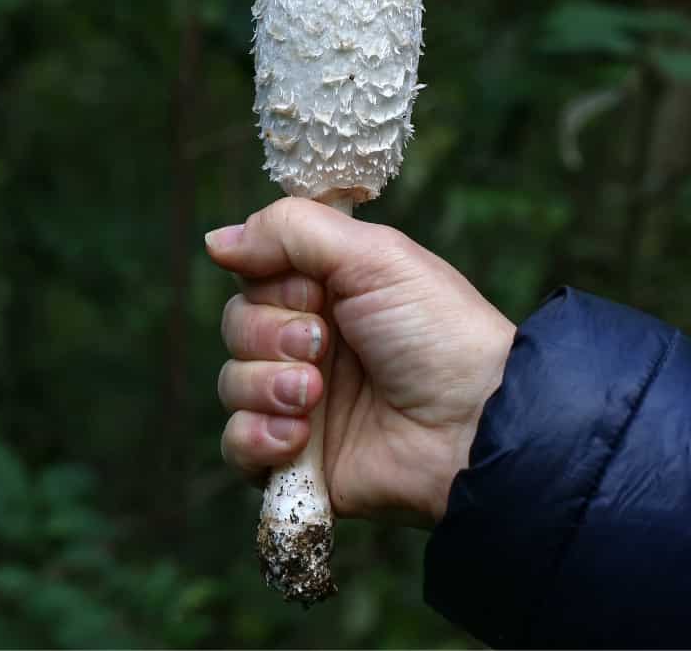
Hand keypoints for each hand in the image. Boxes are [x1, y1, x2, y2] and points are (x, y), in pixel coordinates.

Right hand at [205, 196, 515, 526]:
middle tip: (322, 346)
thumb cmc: (439, 333)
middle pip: (236, 326)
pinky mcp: (298, 460)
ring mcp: (303, 404)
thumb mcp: (374, 256)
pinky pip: (236, 446)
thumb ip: (292, 230)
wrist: (473, 426)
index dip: (272, 285)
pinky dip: (257, 438)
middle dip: (269, 335)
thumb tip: (218, 240)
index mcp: (330, 292)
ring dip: (266, 386)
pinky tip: (299, 437)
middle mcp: (312, 344)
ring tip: (316, 397)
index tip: (314, 292)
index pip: (255, 276)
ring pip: (231, 384)